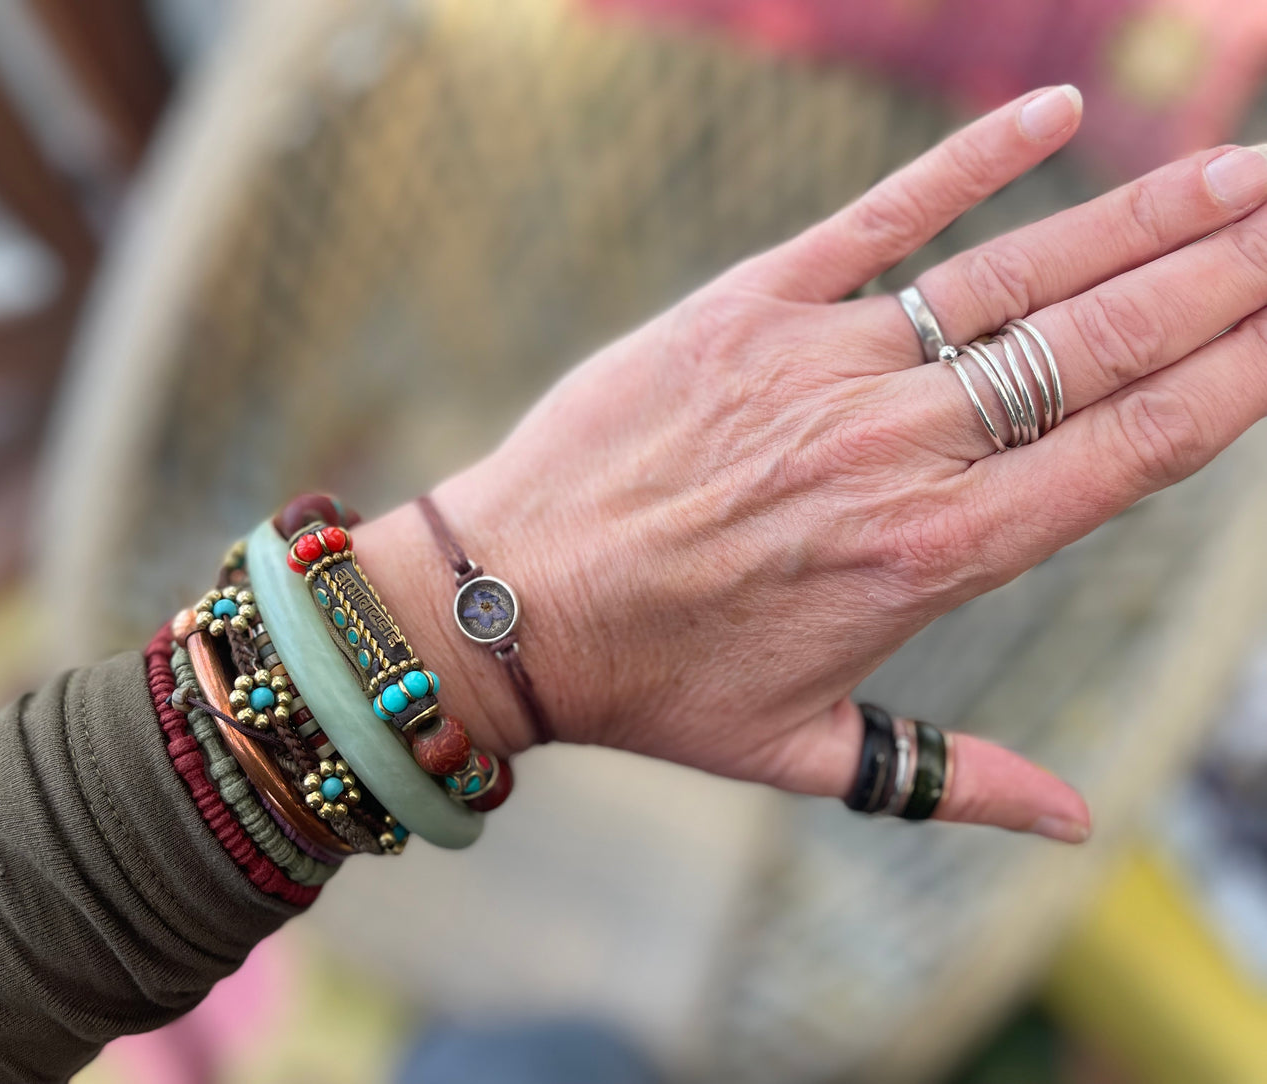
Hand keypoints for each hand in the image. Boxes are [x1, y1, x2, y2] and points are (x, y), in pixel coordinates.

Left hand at [356, 86, 1266, 841]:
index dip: (1236, 381)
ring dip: (1142, 218)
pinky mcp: (742, 309)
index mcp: (933, 556)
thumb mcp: (804, 752)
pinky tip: (1058, 112)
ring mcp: (821, 366)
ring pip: (1015, 278)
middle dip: (1222, 279)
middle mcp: (896, 450)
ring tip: (1246, 175)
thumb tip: (1077, 823)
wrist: (505, 607)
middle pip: (1100, 348)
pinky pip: (876, 221)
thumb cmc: (654, 682)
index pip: (1129, 451)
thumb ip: (950, 775)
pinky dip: (969, 162)